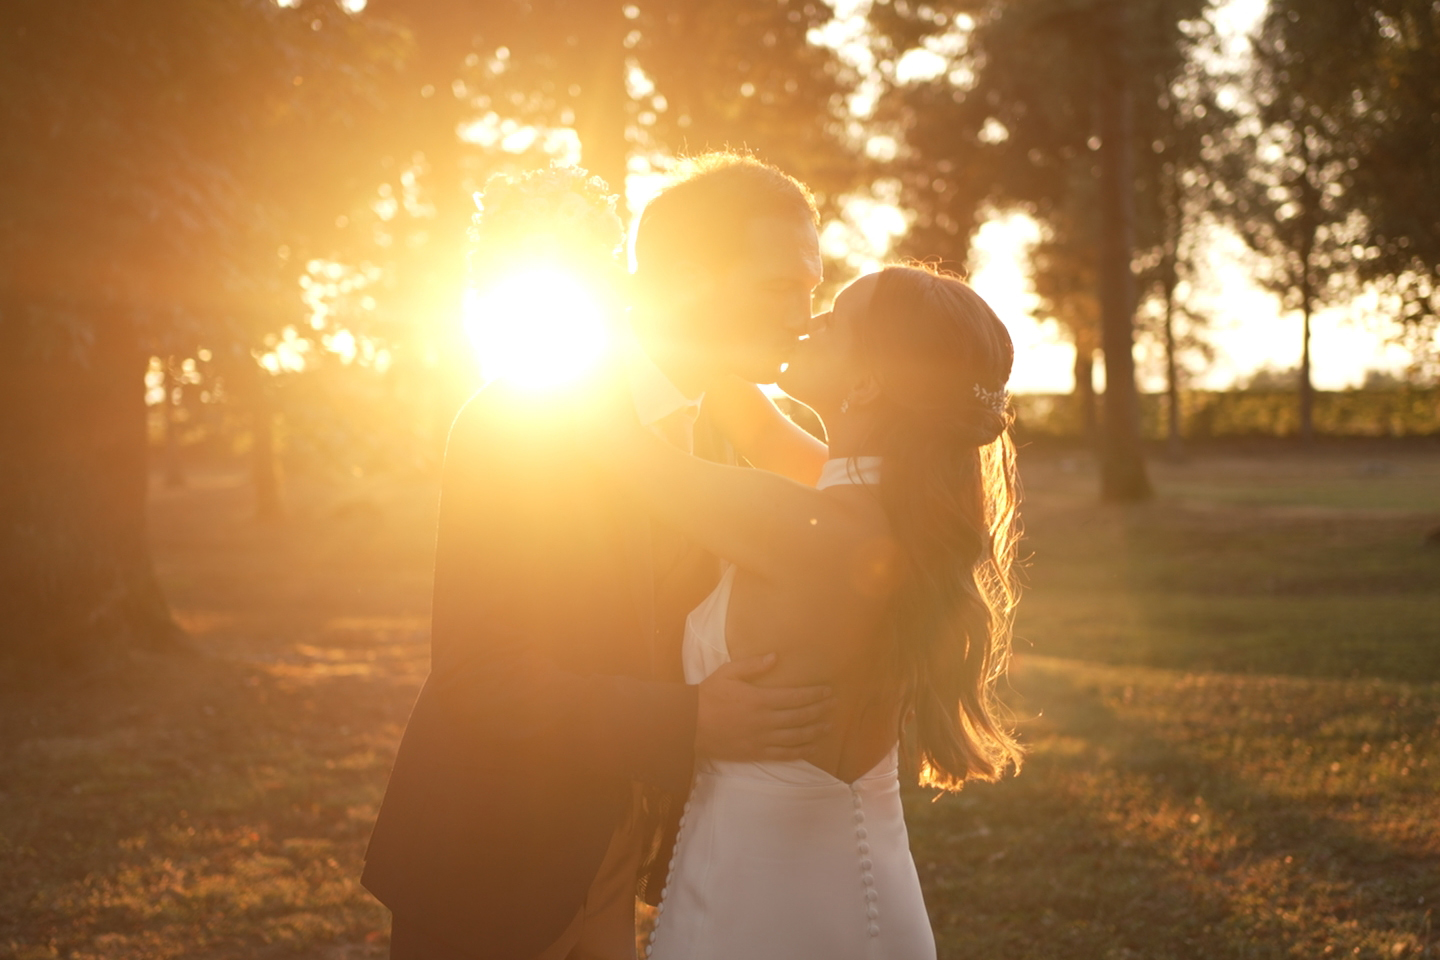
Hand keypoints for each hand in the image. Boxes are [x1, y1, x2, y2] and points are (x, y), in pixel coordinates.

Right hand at [695, 653, 833, 761]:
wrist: (690, 725)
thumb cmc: (709, 695)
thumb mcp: (728, 673)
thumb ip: (753, 665)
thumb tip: (775, 657)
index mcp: (760, 699)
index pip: (796, 697)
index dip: (815, 695)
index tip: (828, 691)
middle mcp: (765, 721)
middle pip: (801, 716)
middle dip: (820, 710)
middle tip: (835, 705)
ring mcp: (762, 739)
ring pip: (797, 737)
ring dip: (815, 731)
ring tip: (829, 726)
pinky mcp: (756, 753)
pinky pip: (784, 754)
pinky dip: (801, 751)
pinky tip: (812, 747)